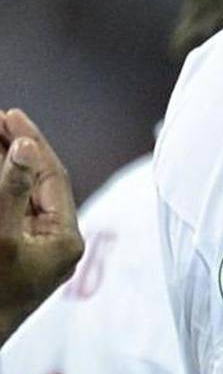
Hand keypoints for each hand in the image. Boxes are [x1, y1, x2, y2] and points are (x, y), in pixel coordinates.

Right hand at [0, 108, 83, 326]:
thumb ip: (11, 189)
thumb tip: (25, 146)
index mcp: (65, 240)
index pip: (52, 175)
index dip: (30, 142)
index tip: (10, 114)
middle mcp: (58, 245)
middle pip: (40, 183)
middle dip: (18, 149)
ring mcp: (38, 253)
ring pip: (25, 196)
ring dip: (7, 166)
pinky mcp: (18, 259)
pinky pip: (13, 213)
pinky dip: (4, 190)